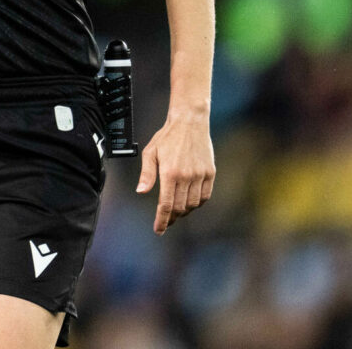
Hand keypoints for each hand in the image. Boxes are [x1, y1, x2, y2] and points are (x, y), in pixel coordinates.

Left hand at [136, 111, 214, 234]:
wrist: (190, 122)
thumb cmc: (167, 136)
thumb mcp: (150, 152)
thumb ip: (146, 174)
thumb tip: (141, 191)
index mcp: (170, 172)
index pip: (166, 205)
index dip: (162, 220)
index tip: (159, 230)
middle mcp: (186, 176)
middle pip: (180, 208)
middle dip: (172, 218)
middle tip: (166, 221)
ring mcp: (200, 175)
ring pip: (193, 204)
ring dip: (185, 211)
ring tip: (177, 211)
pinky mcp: (210, 173)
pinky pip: (205, 196)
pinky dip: (197, 203)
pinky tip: (190, 201)